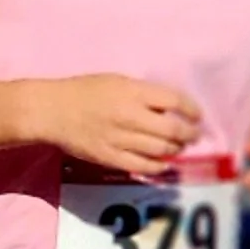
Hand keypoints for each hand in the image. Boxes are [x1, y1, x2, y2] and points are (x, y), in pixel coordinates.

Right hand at [33, 75, 203, 174]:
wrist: (51, 111)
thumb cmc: (84, 91)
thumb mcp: (117, 81)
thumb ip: (144, 93)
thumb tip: (170, 107)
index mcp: (133, 92)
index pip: (175, 101)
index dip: (192, 109)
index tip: (197, 115)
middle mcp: (130, 116)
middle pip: (173, 129)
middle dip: (189, 134)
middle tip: (194, 135)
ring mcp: (121, 139)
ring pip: (161, 150)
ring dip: (177, 150)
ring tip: (180, 147)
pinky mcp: (111, 158)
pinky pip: (143, 167)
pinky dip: (159, 166)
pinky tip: (165, 163)